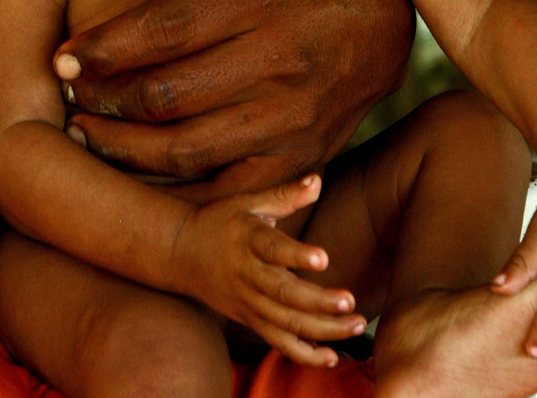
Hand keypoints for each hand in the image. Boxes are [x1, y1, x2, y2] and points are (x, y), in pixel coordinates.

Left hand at [55, 0, 413, 194]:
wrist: (386, 17)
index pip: (162, 29)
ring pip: (186, 150)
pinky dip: (176, 189)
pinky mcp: (300, 158)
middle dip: (104, 102)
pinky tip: (141, 171)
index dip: (102, 49)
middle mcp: (277, 60)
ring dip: (125, 149)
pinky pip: (226, 190)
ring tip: (89, 133)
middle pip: (165, 96)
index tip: (61, 60)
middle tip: (70, 98)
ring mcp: (291, 116)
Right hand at [171, 174, 365, 365]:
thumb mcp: (249, 201)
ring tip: (356, 323)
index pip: (273, 249)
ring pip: (285, 323)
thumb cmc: (220, 220)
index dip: (296, 255)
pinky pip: (277, 341)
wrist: (180, 251)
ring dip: (321, 329)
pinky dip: (303, 353)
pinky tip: (331, 357)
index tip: (323, 257)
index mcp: (248, 240)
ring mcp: (247, 302)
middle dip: (318, 301)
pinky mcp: (249, 319)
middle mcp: (247, 275)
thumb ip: (286, 195)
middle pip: (283, 294)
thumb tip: (318, 181)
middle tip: (349, 301)